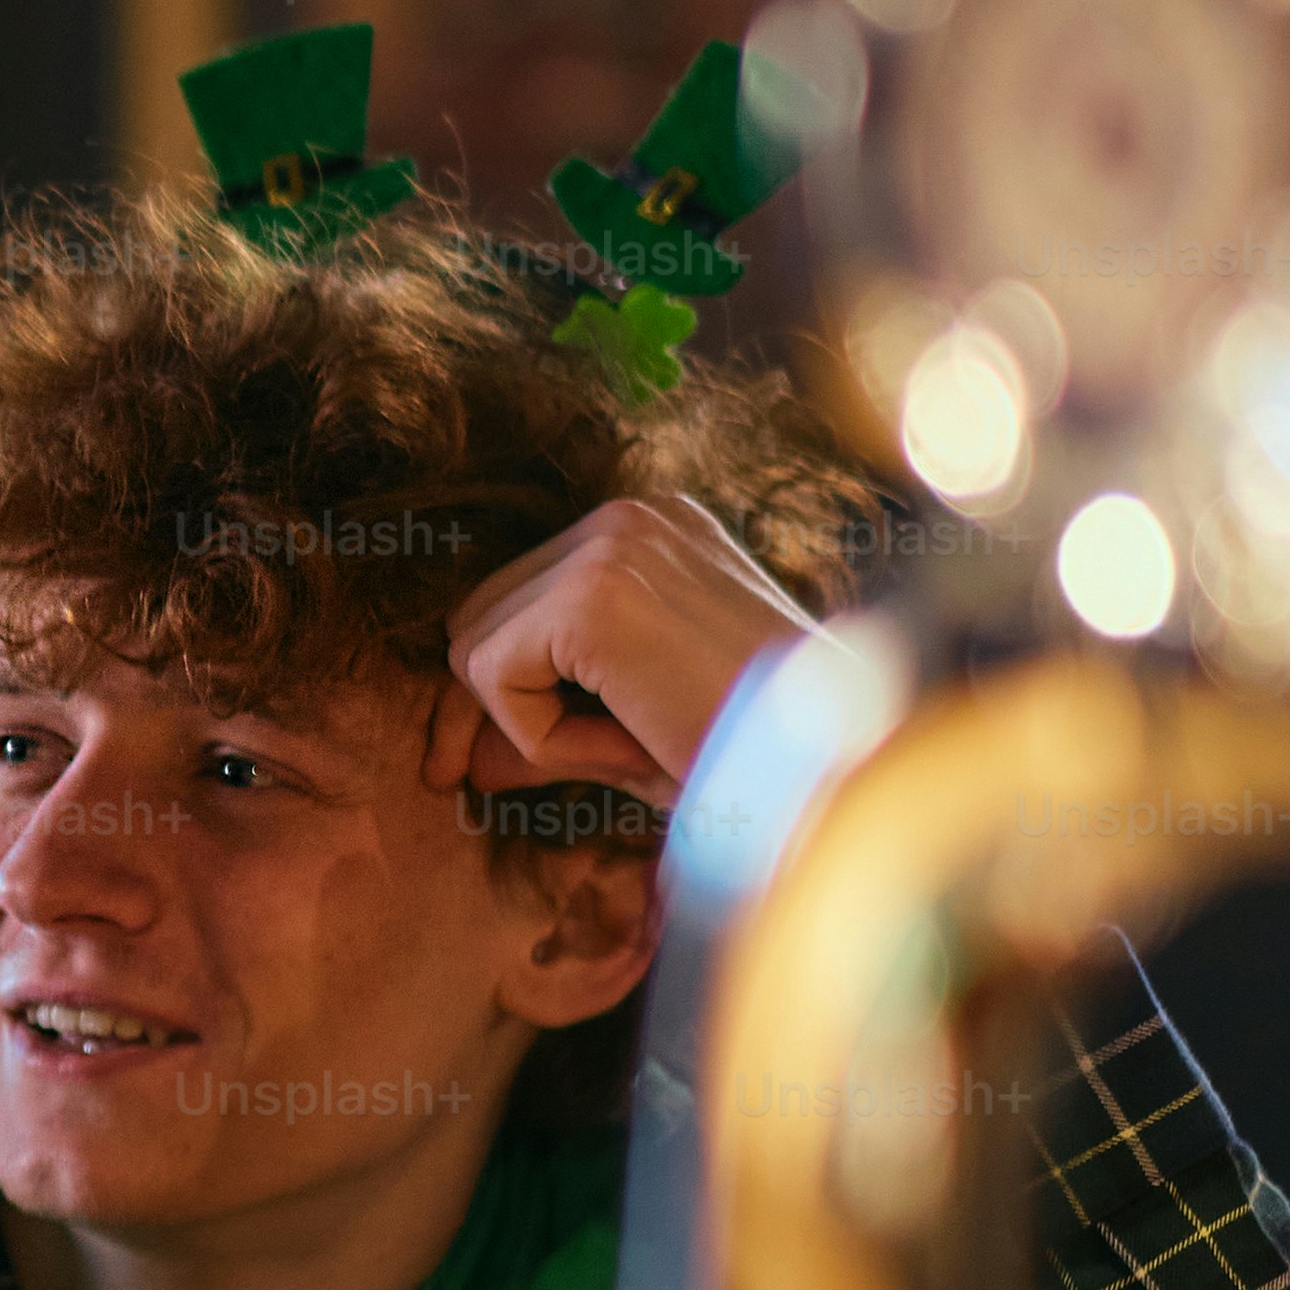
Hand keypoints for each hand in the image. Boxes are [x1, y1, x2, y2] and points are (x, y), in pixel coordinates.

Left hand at [432, 494, 826, 799]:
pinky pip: (494, 677)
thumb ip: (547, 731)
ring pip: (480, 648)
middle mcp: (629, 517)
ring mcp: (609, 547)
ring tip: (628, 745)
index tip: (484, 759)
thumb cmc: (757, 751)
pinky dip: (539, 734)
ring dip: (530, 723)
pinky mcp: (591, 598)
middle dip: (488, 704)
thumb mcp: (636, 731)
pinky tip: (625, 741)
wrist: (830, 759)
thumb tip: (459, 762)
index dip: (501, 683)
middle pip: (480, 613)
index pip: (519, 597)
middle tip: (504, 771)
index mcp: (654, 528)